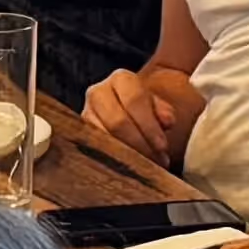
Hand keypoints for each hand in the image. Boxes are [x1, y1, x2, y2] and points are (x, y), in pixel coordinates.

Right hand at [84, 62, 210, 163]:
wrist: (123, 112)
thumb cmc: (143, 110)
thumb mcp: (157, 107)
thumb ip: (164, 112)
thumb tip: (166, 121)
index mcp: (121, 79)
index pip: (135, 100)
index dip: (149, 125)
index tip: (162, 147)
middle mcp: (98, 92)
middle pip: (117, 121)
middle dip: (139, 144)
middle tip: (155, 160)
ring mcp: (86, 113)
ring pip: (104, 138)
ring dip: (127, 156)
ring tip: (146, 167)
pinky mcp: (81, 133)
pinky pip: (96, 149)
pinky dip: (114, 161)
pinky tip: (129, 169)